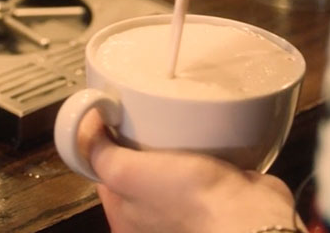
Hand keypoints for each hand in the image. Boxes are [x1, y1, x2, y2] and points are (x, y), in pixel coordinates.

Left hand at [78, 110, 304, 232]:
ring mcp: (186, 204)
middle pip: (139, 166)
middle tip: (148, 111)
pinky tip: (206, 130)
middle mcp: (154, 216)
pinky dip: (205, 146)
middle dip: (143, 139)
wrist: (245, 215)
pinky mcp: (217, 191)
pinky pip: (204, 162)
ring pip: (172, 163)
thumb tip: (84, 124)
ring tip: (178, 116)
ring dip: (176, 141)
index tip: (112, 117)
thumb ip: (99, 152)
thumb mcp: (125, 174)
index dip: (105, 143)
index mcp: (126, 218)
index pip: (105, 172)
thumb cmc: (186, 202)